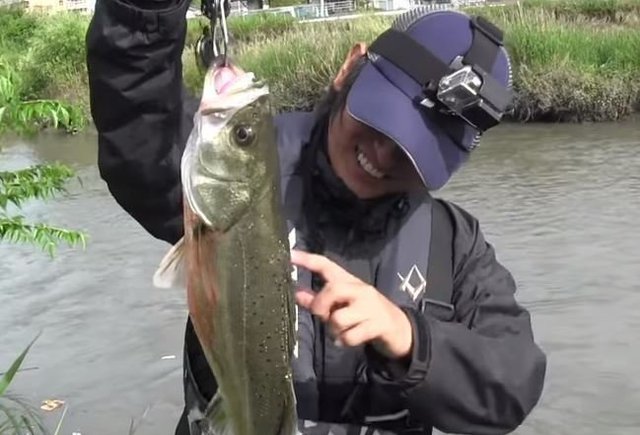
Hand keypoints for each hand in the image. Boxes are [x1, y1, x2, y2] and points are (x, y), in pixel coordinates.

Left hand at [290, 250, 412, 359]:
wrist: (400, 328)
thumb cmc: (365, 314)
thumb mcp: (342, 305)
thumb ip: (319, 300)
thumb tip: (296, 294)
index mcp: (349, 281)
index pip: (326, 265)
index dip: (307, 260)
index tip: (289, 255)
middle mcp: (360, 290)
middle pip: (332, 289)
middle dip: (321, 306)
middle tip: (323, 316)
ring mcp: (370, 306)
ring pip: (339, 318)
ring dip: (334, 330)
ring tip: (339, 332)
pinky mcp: (378, 324)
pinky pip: (350, 336)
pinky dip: (344, 341)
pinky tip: (347, 340)